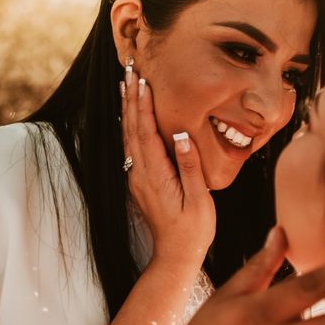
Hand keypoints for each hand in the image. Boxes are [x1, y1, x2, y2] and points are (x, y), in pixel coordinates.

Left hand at [120, 69, 215, 264]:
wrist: (175, 254)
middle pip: (132, 128)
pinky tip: (130, 116)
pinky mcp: (140, 181)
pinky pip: (131, 146)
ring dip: (127, 108)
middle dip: (131, 97)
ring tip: (126, 84)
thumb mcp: (199, 200)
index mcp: (156, 174)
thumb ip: (190, 167)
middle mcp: (141, 172)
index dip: (144, 104)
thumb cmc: (193, 229)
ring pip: (129, 135)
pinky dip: (129, 125)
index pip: (147, 131)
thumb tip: (183, 135)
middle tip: (129, 70)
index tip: (141, 80)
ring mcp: (137, 177)